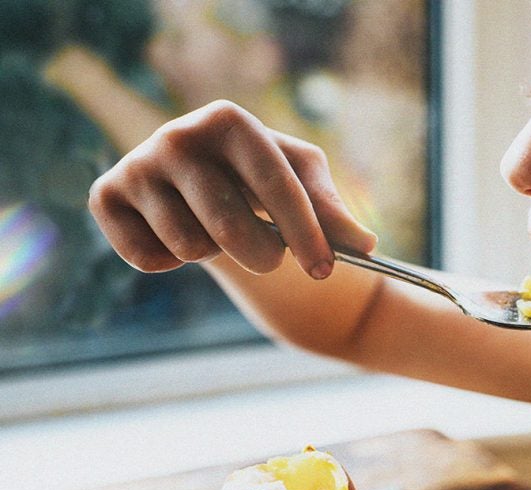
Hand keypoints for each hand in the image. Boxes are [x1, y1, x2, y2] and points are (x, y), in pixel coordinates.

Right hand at [89, 100, 376, 278]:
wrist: (200, 175)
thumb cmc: (262, 175)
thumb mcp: (303, 182)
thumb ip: (333, 211)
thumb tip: (365, 243)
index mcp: (230, 120)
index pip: (276, 184)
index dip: (305, 232)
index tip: (325, 270)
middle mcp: (177, 135)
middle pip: (231, 225)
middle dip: (264, 256)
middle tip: (272, 258)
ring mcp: (137, 164)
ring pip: (190, 245)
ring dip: (215, 255)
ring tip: (216, 229)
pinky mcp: (105, 196)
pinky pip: (146, 258)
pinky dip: (169, 261)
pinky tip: (175, 235)